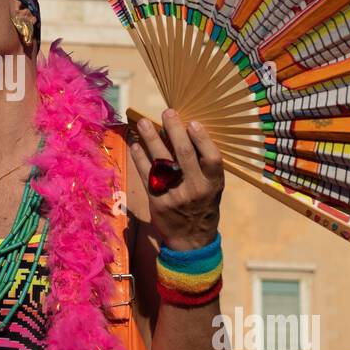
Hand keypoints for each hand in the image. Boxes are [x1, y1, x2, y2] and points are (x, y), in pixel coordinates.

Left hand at [130, 109, 223, 250]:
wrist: (192, 237)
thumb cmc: (203, 203)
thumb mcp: (212, 186)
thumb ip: (203, 164)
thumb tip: (185, 130)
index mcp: (214, 183)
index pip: (212, 158)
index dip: (203, 139)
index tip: (192, 122)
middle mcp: (196, 188)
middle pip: (184, 154)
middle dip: (174, 130)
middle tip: (167, 112)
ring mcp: (176, 195)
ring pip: (162, 162)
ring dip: (151, 139)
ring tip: (143, 123)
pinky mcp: (158, 201)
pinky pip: (147, 175)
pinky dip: (140, 158)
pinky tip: (135, 144)